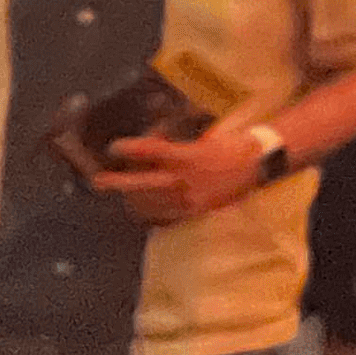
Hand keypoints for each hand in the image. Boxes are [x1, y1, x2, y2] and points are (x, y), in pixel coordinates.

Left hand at [96, 126, 269, 226]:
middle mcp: (184, 179)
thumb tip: (148, 144)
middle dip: (116, 183)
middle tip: (98, 181)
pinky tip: (143, 207)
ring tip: (122, 193)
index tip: (113, 147)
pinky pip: (163, 215)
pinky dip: (149, 211)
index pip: (149, 152)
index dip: (128, 149)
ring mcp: (188, 199)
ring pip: (149, 203)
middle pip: (141, 183)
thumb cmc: (229, 144)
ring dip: (131, 198)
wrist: (257, 165)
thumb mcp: (201, 139)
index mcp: (186, 156)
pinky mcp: (193, 211)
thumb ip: (173, 146)